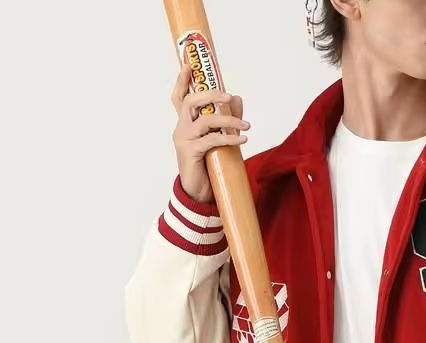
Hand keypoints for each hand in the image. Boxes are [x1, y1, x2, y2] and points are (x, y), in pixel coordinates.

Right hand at [170, 60, 250, 203]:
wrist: (198, 193)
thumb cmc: (207, 166)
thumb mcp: (219, 139)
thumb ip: (227, 118)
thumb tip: (238, 97)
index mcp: (185, 123)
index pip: (179, 97)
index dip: (182, 81)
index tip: (189, 65)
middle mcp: (181, 129)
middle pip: (190, 102)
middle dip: (210, 95)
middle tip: (229, 96)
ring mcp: (184, 140)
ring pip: (204, 121)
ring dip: (228, 120)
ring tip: (246, 126)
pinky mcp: (191, 153)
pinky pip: (212, 140)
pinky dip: (229, 138)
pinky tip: (243, 139)